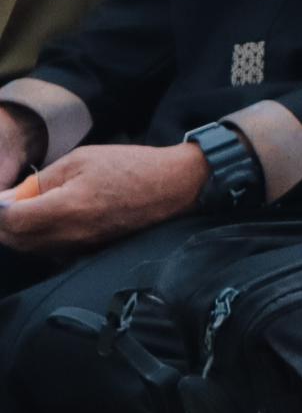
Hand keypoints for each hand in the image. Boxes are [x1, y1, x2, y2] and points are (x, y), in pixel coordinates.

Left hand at [0, 141, 209, 253]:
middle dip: (3, 224)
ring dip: (18, 233)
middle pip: (17, 240)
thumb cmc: (131, 167)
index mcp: (68, 207)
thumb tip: (10, 198)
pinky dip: (37, 240)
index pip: (12, 220)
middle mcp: (73, 234)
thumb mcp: (79, 160)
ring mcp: (84, 246)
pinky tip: (43, 222)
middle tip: (5, 205)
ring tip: (21, 211)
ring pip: (32, 249)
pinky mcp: (92, 251)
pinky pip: (51, 252)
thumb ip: (40, 181)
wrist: (175, 186)